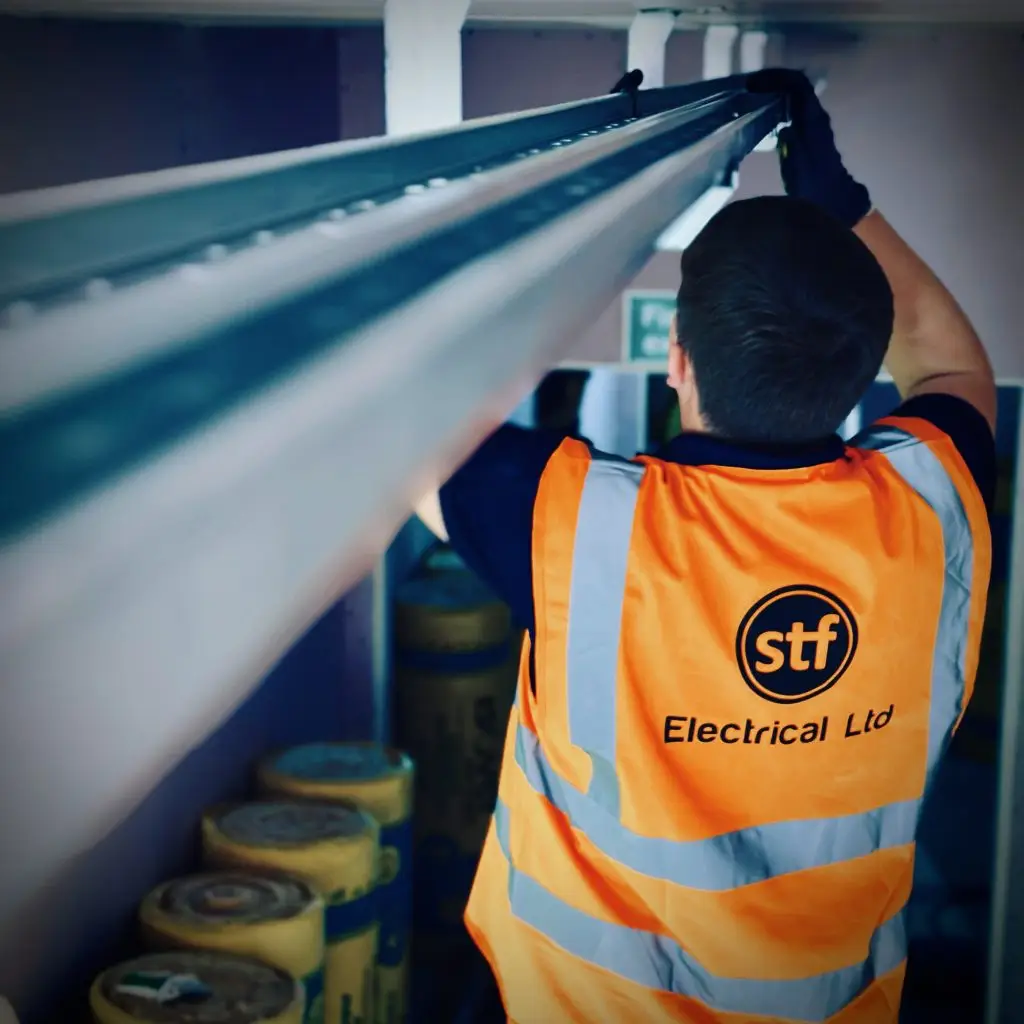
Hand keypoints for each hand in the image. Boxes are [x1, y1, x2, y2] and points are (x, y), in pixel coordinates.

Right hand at [747, 68, 870, 227]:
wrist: (832, 200)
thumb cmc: (814, 186)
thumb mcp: (798, 167)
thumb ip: (791, 144)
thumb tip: (784, 129)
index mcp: (814, 120)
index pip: (798, 86)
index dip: (776, 78)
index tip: (753, 84)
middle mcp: (817, 116)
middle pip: (796, 87)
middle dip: (773, 82)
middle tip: (748, 89)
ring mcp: (814, 124)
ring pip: (794, 97)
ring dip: (774, 93)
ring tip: (751, 99)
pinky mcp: (809, 134)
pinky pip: (793, 110)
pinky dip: (777, 106)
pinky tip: (762, 115)